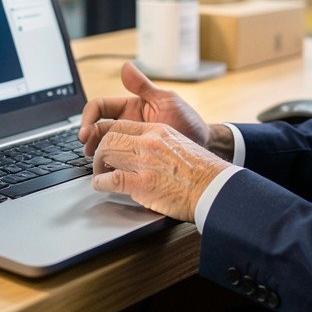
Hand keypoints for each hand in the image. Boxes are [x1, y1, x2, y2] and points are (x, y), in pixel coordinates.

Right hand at [79, 61, 212, 156]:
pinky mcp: (134, 159)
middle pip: (95, 127)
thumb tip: (125, 66)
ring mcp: (129, 142)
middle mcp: (125, 124)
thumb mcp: (166, 100)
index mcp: (128, 108)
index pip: (98, 107)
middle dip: (87, 137)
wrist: (203, 145)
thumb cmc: (188, 121)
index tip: (85, 132)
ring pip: (102, 144)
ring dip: (94, 150)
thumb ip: (144, 86)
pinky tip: (106, 170)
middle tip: (88, 149)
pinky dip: (107, 163)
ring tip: (94, 161)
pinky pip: (115, 160)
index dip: (87, 117)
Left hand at [91, 119, 230, 222]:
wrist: (215, 187)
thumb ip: (160, 140)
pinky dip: (100, 182)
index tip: (103, 144)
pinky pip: (111, 179)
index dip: (106, 133)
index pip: (121, 124)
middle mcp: (149, 142)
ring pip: (106, 153)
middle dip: (98, 149)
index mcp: (157, 131)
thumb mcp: (179, 142)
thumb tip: (145, 146)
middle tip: (98, 161)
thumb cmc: (201, 170)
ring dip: (97, 165)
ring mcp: (145, 162)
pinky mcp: (143, 183)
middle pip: (109, 136)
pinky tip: (102, 185)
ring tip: (99, 174)